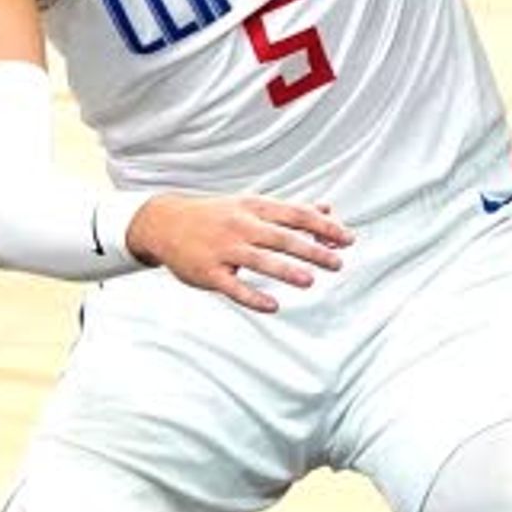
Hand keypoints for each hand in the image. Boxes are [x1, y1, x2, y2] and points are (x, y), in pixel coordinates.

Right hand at [123, 192, 352, 313]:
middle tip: (337, 263)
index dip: (323, 227)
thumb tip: (329, 210)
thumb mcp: (251, 205)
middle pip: (282, 237)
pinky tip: (273, 306)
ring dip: (285, 270)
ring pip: (259, 260)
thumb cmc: (215, 215)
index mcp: (253, 208)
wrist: (163, 223)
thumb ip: (290, 210)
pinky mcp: (209, 272)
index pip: (295, 214)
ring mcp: (223, 250)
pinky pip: (233, 287)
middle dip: (312, 250)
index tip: (348, 239)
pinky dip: (253, 297)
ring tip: (310, 281)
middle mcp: (239, 226)